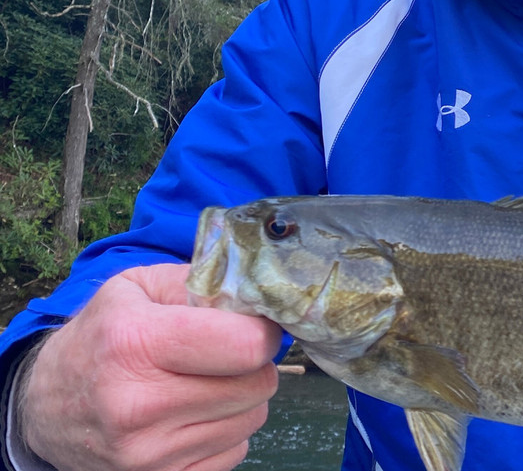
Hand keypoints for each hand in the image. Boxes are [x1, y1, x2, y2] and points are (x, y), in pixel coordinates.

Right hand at [19, 263, 281, 470]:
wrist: (46, 406)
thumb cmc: (103, 336)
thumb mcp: (138, 288)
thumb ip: (201, 282)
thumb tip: (258, 298)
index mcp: (135, 343)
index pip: (246, 346)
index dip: (262, 332)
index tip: (253, 326)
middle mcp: (139, 405)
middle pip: (258, 384)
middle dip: (254, 364)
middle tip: (227, 354)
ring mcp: (147, 454)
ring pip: (252, 419)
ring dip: (241, 398)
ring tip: (203, 383)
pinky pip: (235, 452)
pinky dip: (225, 431)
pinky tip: (192, 415)